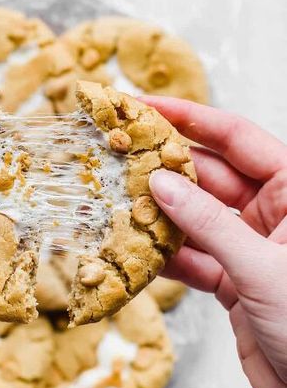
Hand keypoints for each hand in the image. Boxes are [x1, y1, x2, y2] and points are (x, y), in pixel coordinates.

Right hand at [142, 97, 286, 387]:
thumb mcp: (261, 268)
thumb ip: (209, 224)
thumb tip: (160, 184)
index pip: (238, 138)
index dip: (192, 119)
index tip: (147, 107)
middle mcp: (274, 213)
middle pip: (211, 175)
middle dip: (166, 168)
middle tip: (119, 157)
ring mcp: (252, 246)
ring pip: (197, 217)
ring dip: (159, 214)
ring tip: (117, 200)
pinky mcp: (235, 280)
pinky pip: (194, 257)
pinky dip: (166, 256)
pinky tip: (136, 251)